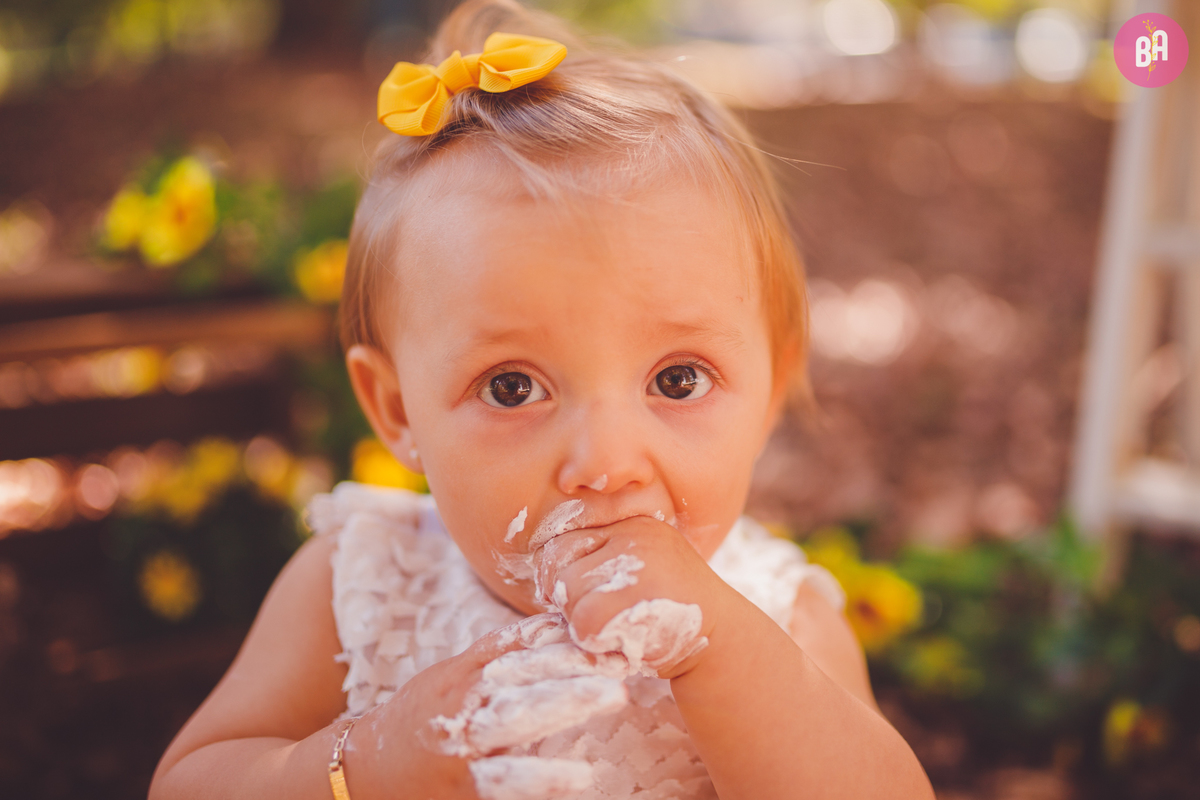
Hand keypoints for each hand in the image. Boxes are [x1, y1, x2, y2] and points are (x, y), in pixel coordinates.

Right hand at [347, 614, 628, 799]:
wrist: (362, 772)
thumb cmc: (423, 719)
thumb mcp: (454, 676)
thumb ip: (502, 654)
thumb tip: (558, 625)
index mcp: (466, 673)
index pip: (518, 647)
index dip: (564, 640)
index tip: (610, 631)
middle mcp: (464, 702)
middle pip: (523, 677)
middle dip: (572, 667)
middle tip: (622, 660)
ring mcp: (463, 745)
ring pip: (517, 720)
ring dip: (565, 706)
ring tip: (612, 698)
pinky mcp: (463, 787)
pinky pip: (505, 781)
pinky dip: (542, 777)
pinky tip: (579, 777)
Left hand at [532, 516, 741, 678]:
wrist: (721, 643)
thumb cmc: (668, 612)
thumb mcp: (641, 568)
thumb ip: (601, 558)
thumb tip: (540, 566)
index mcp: (632, 522)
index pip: (564, 539)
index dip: (564, 574)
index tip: (588, 596)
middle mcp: (635, 533)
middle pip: (557, 562)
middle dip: (568, 597)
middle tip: (605, 616)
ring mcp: (639, 564)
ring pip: (566, 593)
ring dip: (582, 622)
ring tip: (619, 626)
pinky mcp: (637, 599)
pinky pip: (584, 623)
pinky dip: (595, 642)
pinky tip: (624, 641)